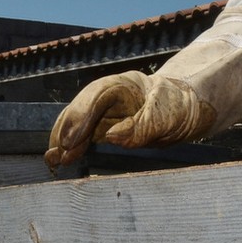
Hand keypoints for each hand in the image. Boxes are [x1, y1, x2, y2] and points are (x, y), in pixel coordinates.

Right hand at [44, 71, 217, 170]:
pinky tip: (62, 158)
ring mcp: (105, 110)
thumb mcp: (168, 116)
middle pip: (82, 106)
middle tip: (57, 152)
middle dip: (67, 128)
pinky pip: (84, 134)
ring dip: (64, 139)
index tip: (72, 139)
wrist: (188, 111)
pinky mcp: (104, 126)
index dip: (81, 114)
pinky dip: (73, 145)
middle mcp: (110, 95)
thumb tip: (112, 137)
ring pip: (78, 121)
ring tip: (53, 159)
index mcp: (125, 84)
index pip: (97, 93)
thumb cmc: (179, 108)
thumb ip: (142, 126)